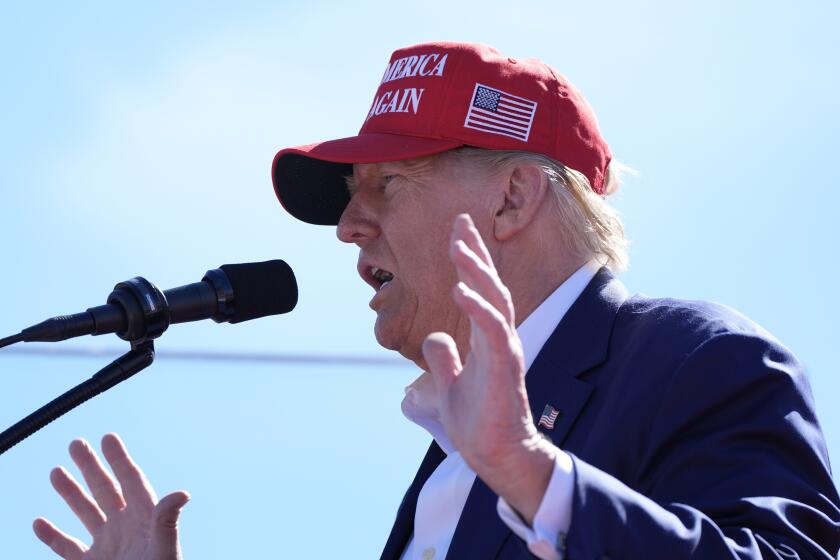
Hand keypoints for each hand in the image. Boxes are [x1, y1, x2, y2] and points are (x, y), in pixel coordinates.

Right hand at [33, 433, 189, 559]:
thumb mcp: (164, 549)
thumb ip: (166, 522)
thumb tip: (182, 493)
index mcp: (145, 519)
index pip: (131, 481)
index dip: (120, 459)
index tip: (108, 437)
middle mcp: (126, 528)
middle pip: (106, 490)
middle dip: (90, 467)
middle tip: (75, 443)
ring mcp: (107, 547)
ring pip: (85, 514)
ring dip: (70, 494)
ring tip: (55, 471)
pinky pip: (68, 548)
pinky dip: (53, 536)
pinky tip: (40, 522)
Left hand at [422, 214, 554, 522]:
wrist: (496, 457)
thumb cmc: (479, 422)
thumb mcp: (450, 385)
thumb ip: (444, 359)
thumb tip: (435, 336)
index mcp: (486, 339)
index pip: (480, 289)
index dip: (469, 259)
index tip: (458, 229)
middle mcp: (498, 338)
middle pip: (489, 286)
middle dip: (475, 252)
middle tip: (460, 221)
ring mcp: (504, 351)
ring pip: (495, 302)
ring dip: (477, 272)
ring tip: (459, 246)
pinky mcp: (506, 369)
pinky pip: (494, 333)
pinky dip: (479, 309)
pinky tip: (462, 290)